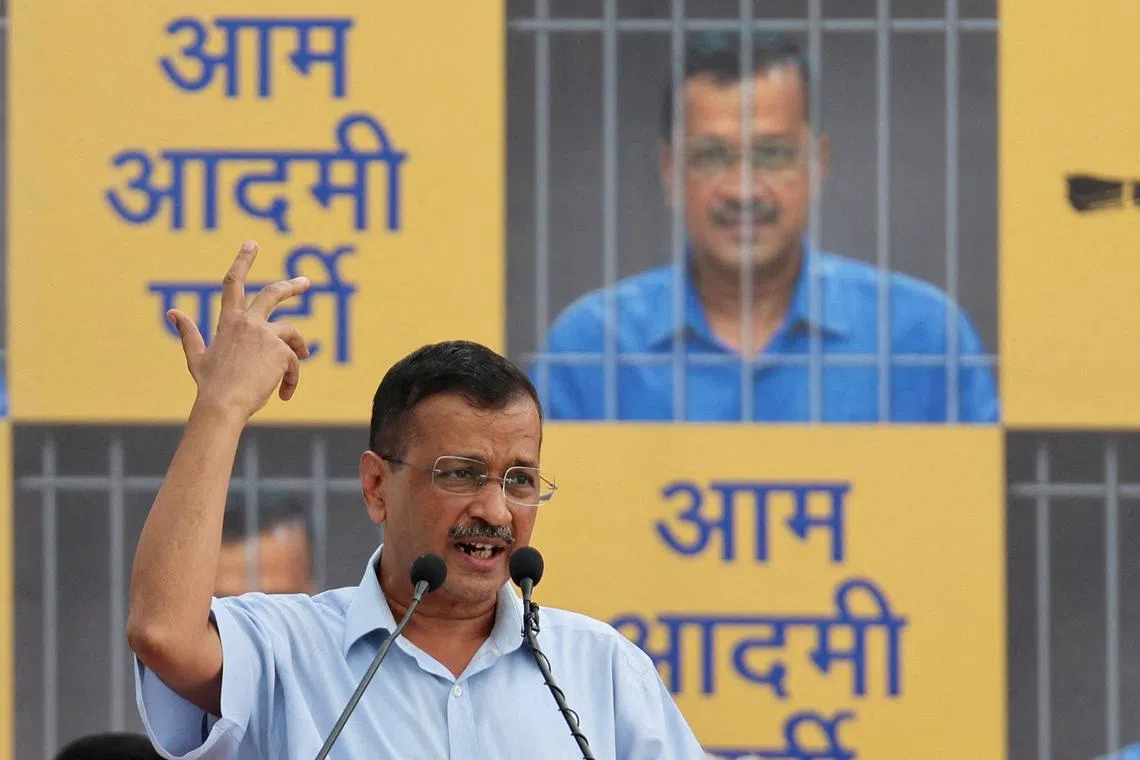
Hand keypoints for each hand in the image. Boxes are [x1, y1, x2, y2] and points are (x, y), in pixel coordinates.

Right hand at [167, 240, 311, 417]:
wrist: (223, 406)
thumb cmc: (209, 386)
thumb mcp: (197, 357)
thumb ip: (188, 333)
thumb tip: (172, 312)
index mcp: (228, 321)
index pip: (233, 282)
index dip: (243, 260)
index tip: (252, 243)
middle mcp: (248, 322)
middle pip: (273, 294)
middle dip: (292, 286)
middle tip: (305, 282)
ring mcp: (266, 335)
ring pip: (292, 333)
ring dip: (298, 348)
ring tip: (299, 362)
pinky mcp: (282, 351)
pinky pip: (295, 361)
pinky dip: (292, 377)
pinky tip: (285, 393)